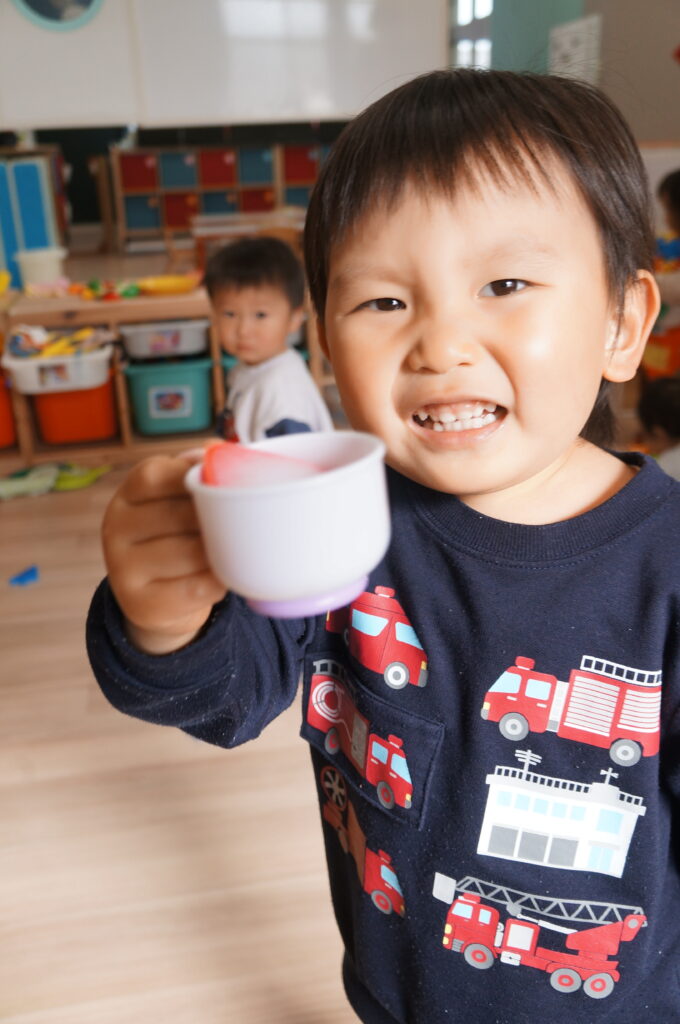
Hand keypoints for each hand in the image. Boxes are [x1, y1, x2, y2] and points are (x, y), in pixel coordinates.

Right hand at [101, 453, 225, 654]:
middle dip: (217, 519)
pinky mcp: (140, 604)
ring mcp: (122, 568)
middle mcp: (115, 528)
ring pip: (192, 552)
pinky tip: (224, 576)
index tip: (220, 484)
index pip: (155, 475)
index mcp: (126, 495)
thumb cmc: (180, 536)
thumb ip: (198, 473)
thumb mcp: (180, 500)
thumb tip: (222, 448)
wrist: (161, 600)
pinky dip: (219, 581)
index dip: (192, 476)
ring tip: (233, 550)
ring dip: (222, 551)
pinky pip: (195, 588)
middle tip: (239, 523)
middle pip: (180, 514)